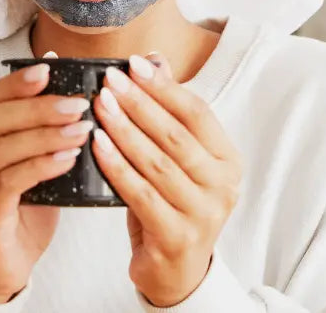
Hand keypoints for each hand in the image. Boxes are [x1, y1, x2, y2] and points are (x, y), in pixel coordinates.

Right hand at [0, 50, 91, 303]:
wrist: (1, 269)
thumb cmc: (24, 210)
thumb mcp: (39, 164)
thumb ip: (49, 134)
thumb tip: (74, 94)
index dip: (16, 81)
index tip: (48, 68)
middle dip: (38, 105)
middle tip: (77, 103)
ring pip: (3, 147)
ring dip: (46, 134)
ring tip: (81, 129)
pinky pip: (10, 182)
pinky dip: (42, 165)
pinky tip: (68, 158)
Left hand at [91, 51, 242, 307]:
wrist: (175, 269)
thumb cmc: (173, 200)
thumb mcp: (178, 155)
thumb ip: (169, 108)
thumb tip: (153, 58)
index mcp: (228, 159)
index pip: (197, 113)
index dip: (165, 86)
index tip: (134, 63)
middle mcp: (223, 186)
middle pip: (176, 135)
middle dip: (139, 103)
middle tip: (110, 80)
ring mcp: (203, 214)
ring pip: (157, 163)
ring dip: (124, 130)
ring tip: (99, 106)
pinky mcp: (176, 237)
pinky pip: (141, 194)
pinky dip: (116, 166)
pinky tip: (97, 144)